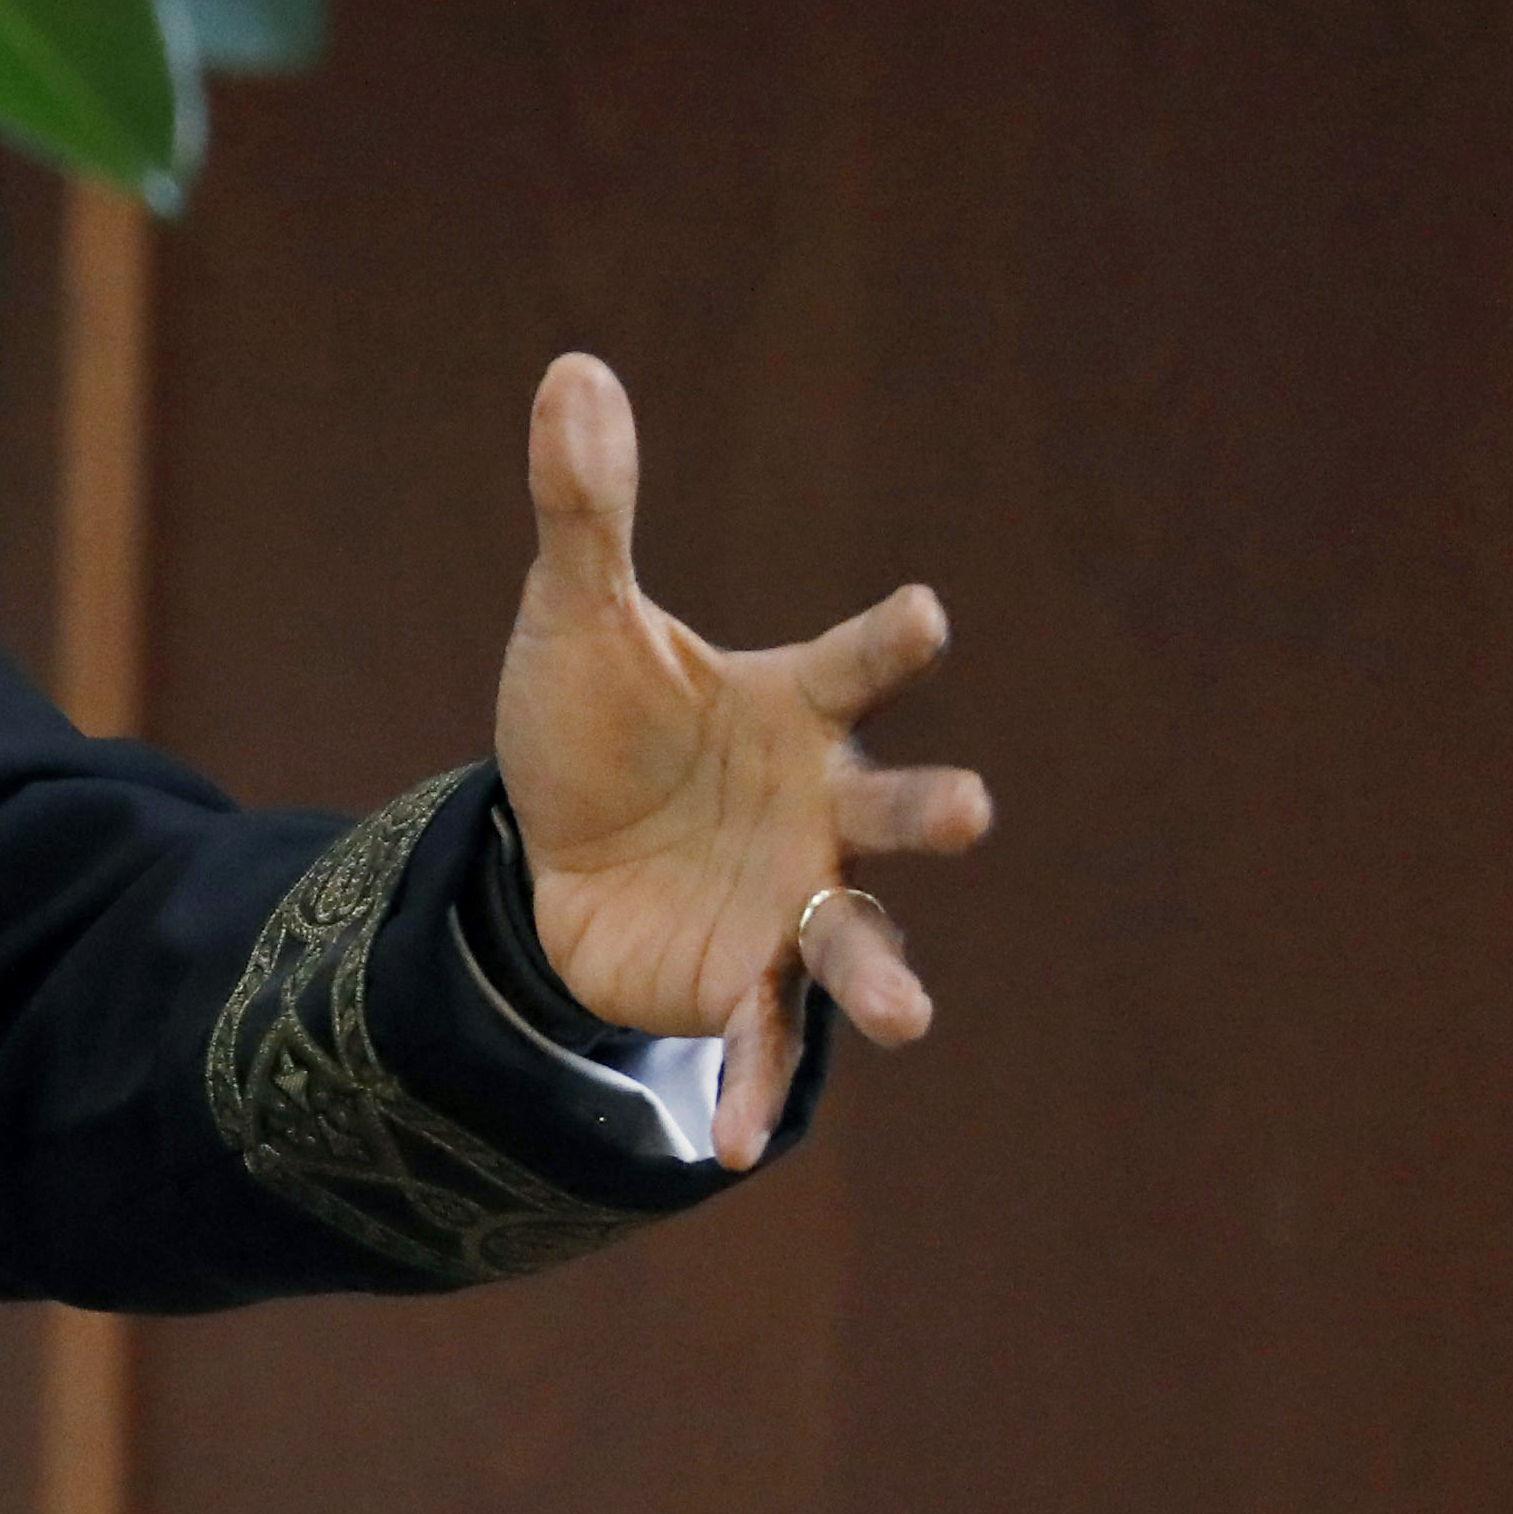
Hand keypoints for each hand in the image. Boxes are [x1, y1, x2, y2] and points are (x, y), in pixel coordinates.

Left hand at [492, 353, 993, 1166]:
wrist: (546, 846)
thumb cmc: (595, 722)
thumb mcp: (573, 618)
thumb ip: (587, 507)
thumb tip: (570, 367)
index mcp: (791, 708)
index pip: (854, 662)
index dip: (890, 637)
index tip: (923, 613)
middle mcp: (818, 808)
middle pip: (891, 810)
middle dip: (930, 811)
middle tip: (966, 811)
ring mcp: (792, 900)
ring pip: (859, 940)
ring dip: (885, 977)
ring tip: (906, 1017)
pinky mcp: (742, 979)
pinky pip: (763, 1039)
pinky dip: (756, 1088)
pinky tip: (733, 1146)